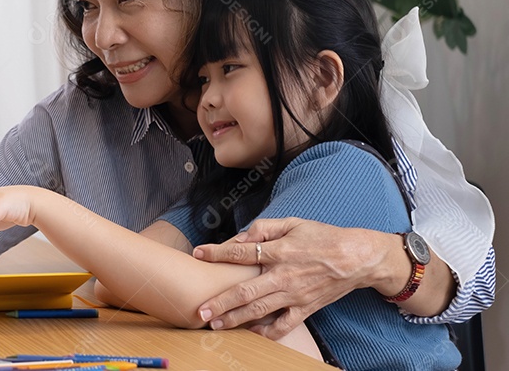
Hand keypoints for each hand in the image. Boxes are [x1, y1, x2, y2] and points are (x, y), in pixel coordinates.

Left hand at [191, 217, 378, 338]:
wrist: (358, 258)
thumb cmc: (323, 237)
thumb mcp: (293, 223)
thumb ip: (264, 228)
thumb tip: (241, 237)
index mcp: (280, 251)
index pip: (241, 252)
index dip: (217, 253)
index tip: (198, 254)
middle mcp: (284, 276)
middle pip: (245, 291)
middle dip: (220, 302)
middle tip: (199, 311)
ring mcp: (294, 295)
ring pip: (259, 311)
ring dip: (235, 319)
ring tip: (215, 324)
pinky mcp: (305, 309)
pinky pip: (284, 325)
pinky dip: (267, 332)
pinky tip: (251, 333)